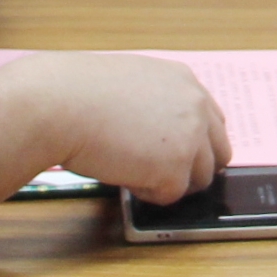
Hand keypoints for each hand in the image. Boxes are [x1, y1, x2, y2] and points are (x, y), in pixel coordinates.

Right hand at [0, 52, 234, 203]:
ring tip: (131, 170)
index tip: (179, 157)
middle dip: (194, 169)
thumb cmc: (75, 92)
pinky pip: (170, 195)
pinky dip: (147, 193)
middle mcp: (196, 106)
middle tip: (160, 177)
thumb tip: (158, 135)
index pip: (213, 121)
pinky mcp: (175, 169)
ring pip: (199, 179)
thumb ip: (154, 104)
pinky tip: (121, 174)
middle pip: (219, 153)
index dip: (196, 144)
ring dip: (169, 182)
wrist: (57, 103)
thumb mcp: (128, 84)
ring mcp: (190, 138)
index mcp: (184, 81)